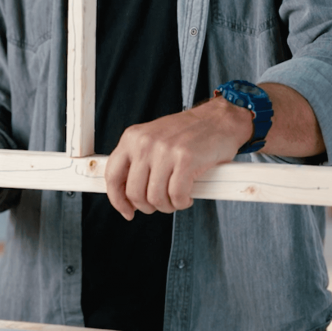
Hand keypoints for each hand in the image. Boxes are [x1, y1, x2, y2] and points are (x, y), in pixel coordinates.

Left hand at [104, 97, 252, 219]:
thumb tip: (125, 196)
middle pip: (134, 192)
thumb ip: (137, 162)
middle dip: (148, 206)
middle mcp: (145, 143)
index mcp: (132, 138)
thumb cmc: (187, 134)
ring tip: (177, 199)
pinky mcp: (186, 159)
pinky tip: (188, 196)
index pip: (112, 175)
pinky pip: (177, 196)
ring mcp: (165, 151)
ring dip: (168, 205)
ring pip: (155, 197)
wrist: (219, 119)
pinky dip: (182, 202)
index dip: (117, 200)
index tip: (127, 211)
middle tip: (161, 204)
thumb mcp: (152, 140)